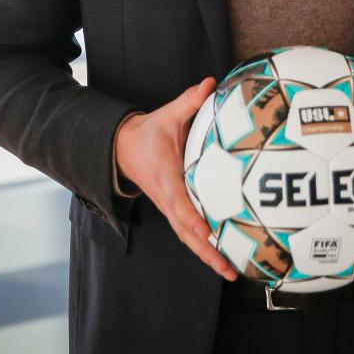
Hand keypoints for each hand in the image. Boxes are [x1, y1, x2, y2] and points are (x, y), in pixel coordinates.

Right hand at [114, 76, 237, 281]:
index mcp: (166, 178)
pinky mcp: (173, 210)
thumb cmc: (148, 133)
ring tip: (231, 271)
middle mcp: (167, 199)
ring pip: (188, 238)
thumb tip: (209, 82)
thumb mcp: (167, 115)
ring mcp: (169, 208)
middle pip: (187, 232)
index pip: (181, 203)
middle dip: (207, 251)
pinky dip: (204, 246)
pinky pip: (189, 232)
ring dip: (207, 255)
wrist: (122, 149)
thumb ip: (190, 100)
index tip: (211, 233)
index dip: (195, 220)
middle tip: (229, 268)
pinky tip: (223, 255)